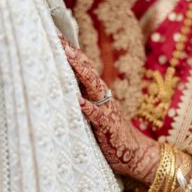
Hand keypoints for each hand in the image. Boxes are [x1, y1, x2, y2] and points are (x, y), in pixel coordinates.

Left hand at [63, 37, 159, 183]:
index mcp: (98, 95)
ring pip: (93, 87)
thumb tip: (61, 90)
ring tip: (68, 57)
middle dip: (73, 55)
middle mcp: (103, 98)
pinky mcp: (109, 127)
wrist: (136, 154)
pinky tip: (78, 101)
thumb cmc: (111, 136)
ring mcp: (107, 111)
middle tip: (58, 39)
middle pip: (87, 72)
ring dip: (80, 72)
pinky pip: (98, 116)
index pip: (83, 69)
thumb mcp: (94, 115)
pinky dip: (88, 108)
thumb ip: (82, 101)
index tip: (55, 37)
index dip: (70, 54)